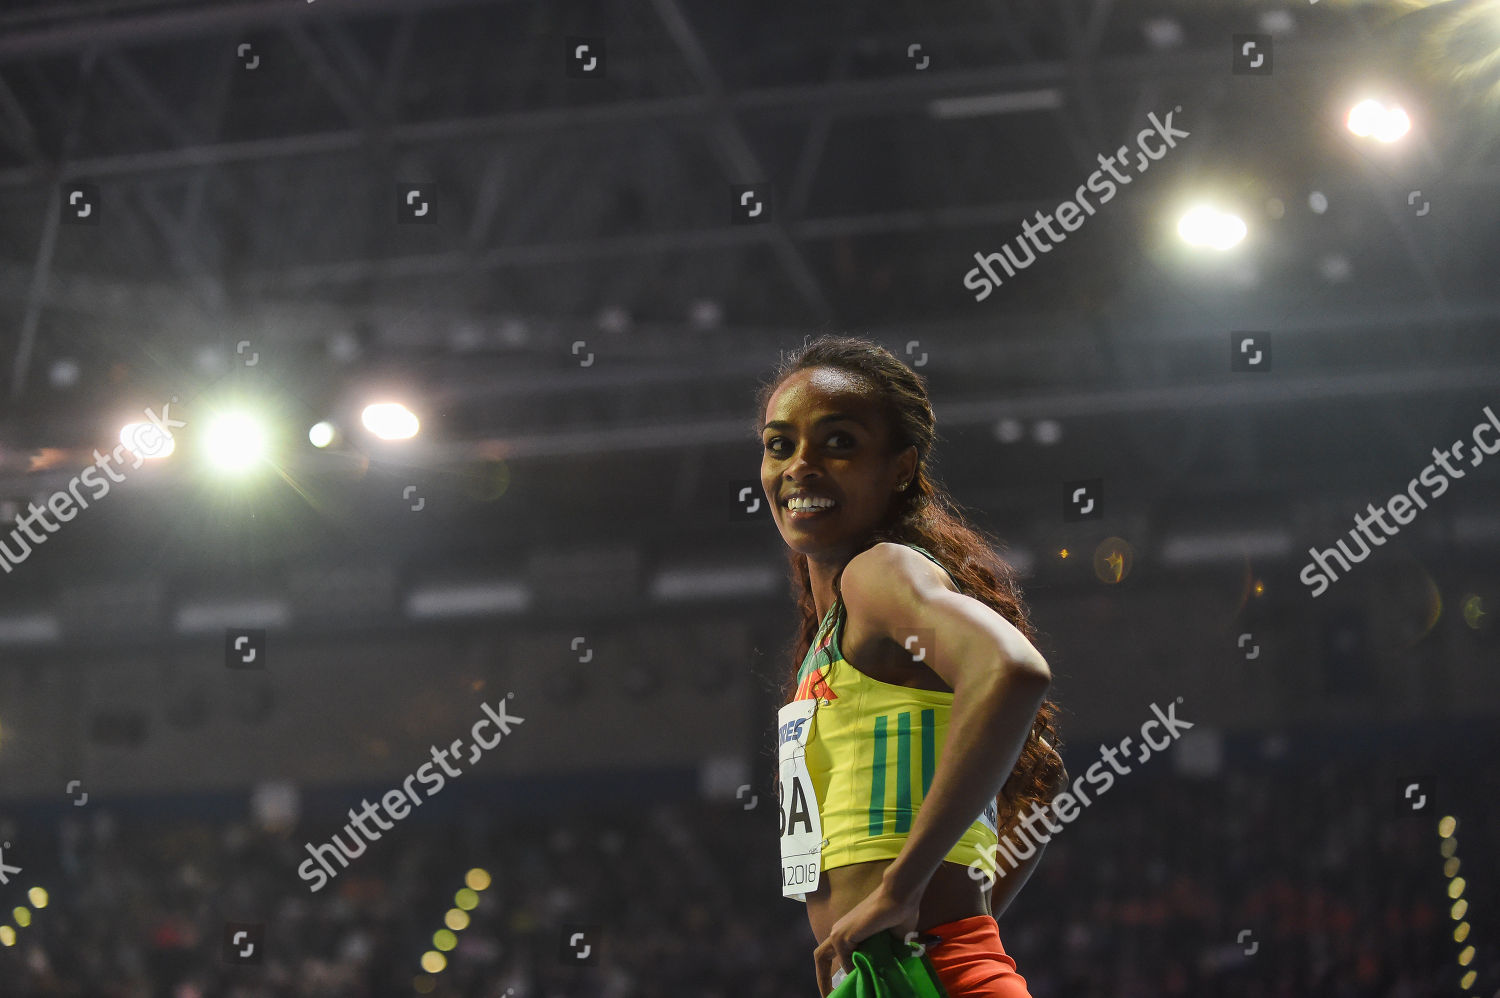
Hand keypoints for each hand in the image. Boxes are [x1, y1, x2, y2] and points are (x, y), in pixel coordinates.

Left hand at [813, 878, 922, 996]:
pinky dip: (853, 972)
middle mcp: (839, 931)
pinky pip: (845, 962)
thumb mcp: (888, 942)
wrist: (900, 897)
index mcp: (849, 931)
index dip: (835, 970)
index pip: (835, 954)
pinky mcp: (843, 937)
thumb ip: (879, 955)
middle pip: (821, 957)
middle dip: (823, 980)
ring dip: (841, 977)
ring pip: (831, 960)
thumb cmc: (899, 914)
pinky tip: (864, 977)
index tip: (839, 989)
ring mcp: (839, 933)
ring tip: (849, 992)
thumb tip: (880, 972)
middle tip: (829, 997)